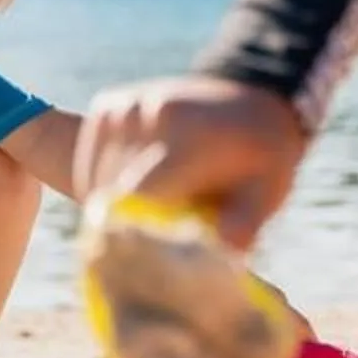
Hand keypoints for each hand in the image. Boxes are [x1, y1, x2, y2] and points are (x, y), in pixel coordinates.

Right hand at [74, 76, 308, 250]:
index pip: (136, 201)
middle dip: (131, 224)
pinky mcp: (106, 107)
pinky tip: (143, 189)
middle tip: (163, 236)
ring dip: (115, 206)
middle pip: (112, 196)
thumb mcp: (267, 191)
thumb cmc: (261, 157)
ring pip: (96, 183)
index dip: (139, 237)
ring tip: (158, 208)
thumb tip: (219, 254)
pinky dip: (105, 186)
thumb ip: (243, 225)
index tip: (157, 259)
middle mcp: (145, 115)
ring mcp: (121, 108)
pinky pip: (90, 165)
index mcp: (187, 138)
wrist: (251, 99)